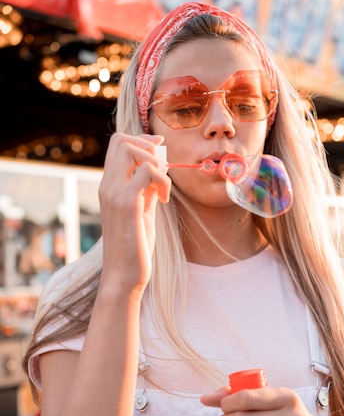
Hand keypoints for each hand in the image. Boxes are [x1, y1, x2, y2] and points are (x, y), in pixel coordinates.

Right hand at [98, 133, 171, 292]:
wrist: (124, 275)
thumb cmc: (135, 247)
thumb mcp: (142, 212)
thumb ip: (147, 190)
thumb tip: (159, 169)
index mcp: (109, 186)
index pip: (117, 144)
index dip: (141, 140)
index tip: (160, 151)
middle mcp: (107, 186)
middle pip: (122, 140)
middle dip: (149, 147)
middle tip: (162, 172)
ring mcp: (114, 193)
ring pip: (132, 150)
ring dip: (157, 164)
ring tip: (163, 190)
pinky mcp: (127, 204)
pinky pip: (148, 171)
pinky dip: (163, 181)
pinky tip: (164, 201)